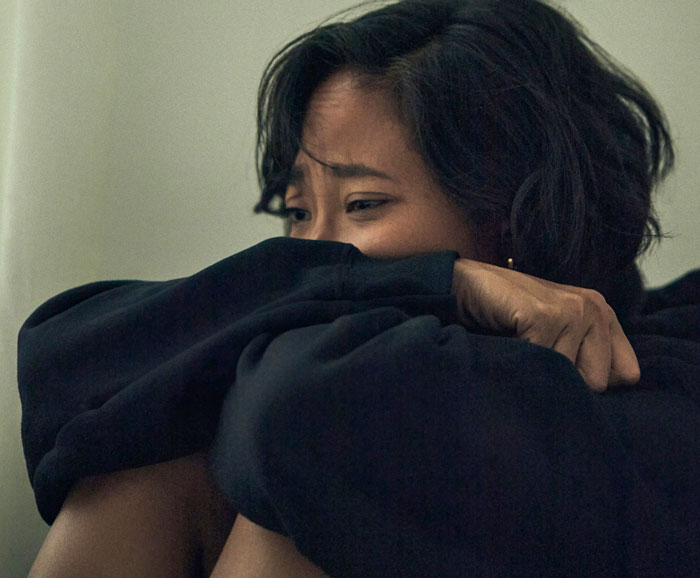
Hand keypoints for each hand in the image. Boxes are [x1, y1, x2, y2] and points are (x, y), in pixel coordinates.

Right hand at [451, 259, 639, 391]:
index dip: (589, 381)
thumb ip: (585, 358)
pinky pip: (544, 365)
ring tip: (521, 345)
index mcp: (603, 314)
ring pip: (569, 377)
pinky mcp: (545, 316)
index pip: (625, 374)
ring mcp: (571, 310)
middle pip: (597, 382)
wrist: (463, 288)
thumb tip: (606, 396)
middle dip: (564, 379)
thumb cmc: (507, 317)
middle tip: (536, 353)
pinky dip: (522, 362)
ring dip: (539, 370)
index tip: (561, 366)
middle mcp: (594, 308)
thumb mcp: (555, 337)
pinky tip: (510, 340)